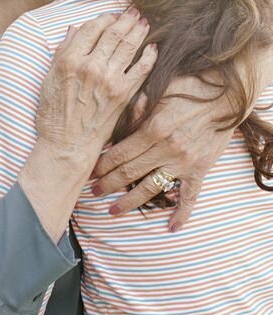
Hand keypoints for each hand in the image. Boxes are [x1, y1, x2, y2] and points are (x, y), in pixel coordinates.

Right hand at [36, 8, 156, 165]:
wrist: (67, 144)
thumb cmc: (53, 114)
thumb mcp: (49, 79)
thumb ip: (62, 52)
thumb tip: (75, 29)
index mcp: (69, 60)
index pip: (91, 28)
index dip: (103, 18)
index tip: (110, 15)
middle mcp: (90, 66)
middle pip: (113, 33)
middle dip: (125, 19)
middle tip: (134, 11)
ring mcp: (109, 80)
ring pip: (129, 46)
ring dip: (139, 30)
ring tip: (144, 22)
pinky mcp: (124, 94)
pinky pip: (141, 69)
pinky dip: (149, 56)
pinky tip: (153, 48)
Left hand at [92, 74, 234, 230]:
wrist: (226, 93)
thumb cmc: (187, 87)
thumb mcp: (156, 91)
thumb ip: (135, 109)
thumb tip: (112, 122)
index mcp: (152, 129)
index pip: (118, 154)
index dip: (101, 165)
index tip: (88, 172)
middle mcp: (165, 149)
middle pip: (129, 173)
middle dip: (107, 184)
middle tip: (93, 192)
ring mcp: (183, 162)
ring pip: (150, 188)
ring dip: (129, 201)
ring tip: (113, 210)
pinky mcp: (200, 169)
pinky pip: (190, 196)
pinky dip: (182, 213)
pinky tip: (172, 227)